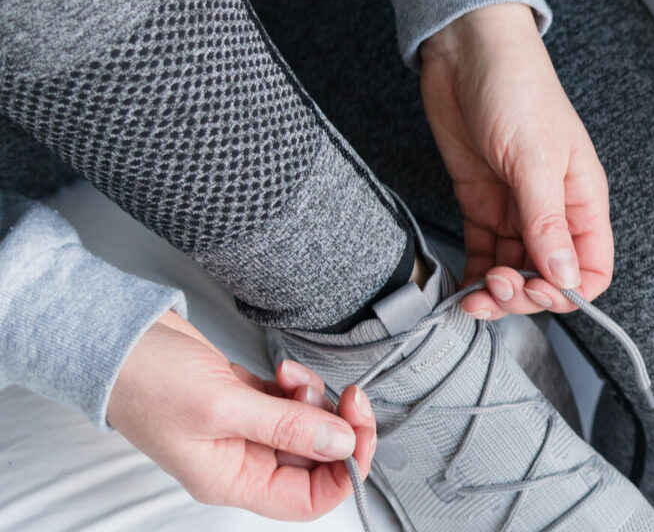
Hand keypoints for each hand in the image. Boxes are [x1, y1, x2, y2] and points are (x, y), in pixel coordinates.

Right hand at [107, 312, 376, 520]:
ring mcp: (242, 430)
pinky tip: (283, 369)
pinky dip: (299, 385)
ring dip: (315, 399)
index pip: (310, 499)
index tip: (358, 434)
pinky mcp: (244, 401)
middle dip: (336, 427)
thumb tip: (341, 444)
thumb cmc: (145, 379)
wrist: (111, 338)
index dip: (345, 472)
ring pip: (307, 427)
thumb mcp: (222, 405)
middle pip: (316, 461)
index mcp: (232, 480)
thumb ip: (286, 426)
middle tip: (346, 398)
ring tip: (293, 376)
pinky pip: (291, 402)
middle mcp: (240, 461)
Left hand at [419, 3, 613, 319]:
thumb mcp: (535, 159)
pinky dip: (474, 273)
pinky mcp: (482, 203)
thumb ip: (547, 222)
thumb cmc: (517, 88)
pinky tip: (462, 283)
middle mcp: (552, 210)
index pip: (592, 268)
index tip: (535, 292)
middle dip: (523, 294)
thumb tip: (564, 277)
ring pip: (515, 270)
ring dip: (495, 291)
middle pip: (549, 277)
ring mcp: (516, 208)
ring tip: (473, 292)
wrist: (468, 51)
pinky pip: (485, 252)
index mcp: (582, 200)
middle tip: (496, 287)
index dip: (568, 292)